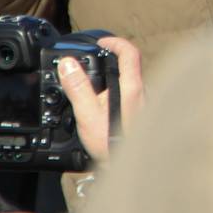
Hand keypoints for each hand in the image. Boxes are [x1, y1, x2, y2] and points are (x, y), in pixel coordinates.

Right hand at [57, 35, 143, 164]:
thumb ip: (78, 88)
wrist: (130, 170)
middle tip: (93, 62)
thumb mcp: (88, 115)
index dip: (115, 41)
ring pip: (131, 82)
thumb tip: (68, 64)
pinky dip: (118, 93)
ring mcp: (145, 104)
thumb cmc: (112, 145)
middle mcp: (143, 92)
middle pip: (130, 65)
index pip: (129, 51)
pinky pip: (131, 96)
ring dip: (114, 79)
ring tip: (95, 86)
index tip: (100, 42)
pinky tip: (104, 106)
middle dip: (111, 60)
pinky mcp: (143, 115)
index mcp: (131, 87)